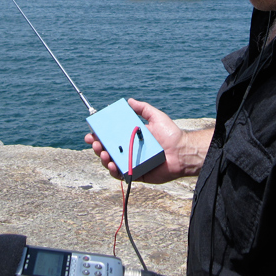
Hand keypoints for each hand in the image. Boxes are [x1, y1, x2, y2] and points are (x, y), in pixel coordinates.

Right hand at [84, 98, 211, 183]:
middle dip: (98, 147)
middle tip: (96, 143)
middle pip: (108, 150)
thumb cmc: (171, 135)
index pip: (111, 136)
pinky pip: (122, 174)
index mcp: (131, 137)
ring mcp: (132, 163)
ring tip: (104, 153)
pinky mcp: (136, 174)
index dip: (99, 135)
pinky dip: (115, 171)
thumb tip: (129, 100)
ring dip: (104, 158)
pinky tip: (113, 165)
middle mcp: (129, 151)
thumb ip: (143, 108)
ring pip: (111, 163)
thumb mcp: (156, 117)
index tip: (92, 132)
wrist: (183, 151)